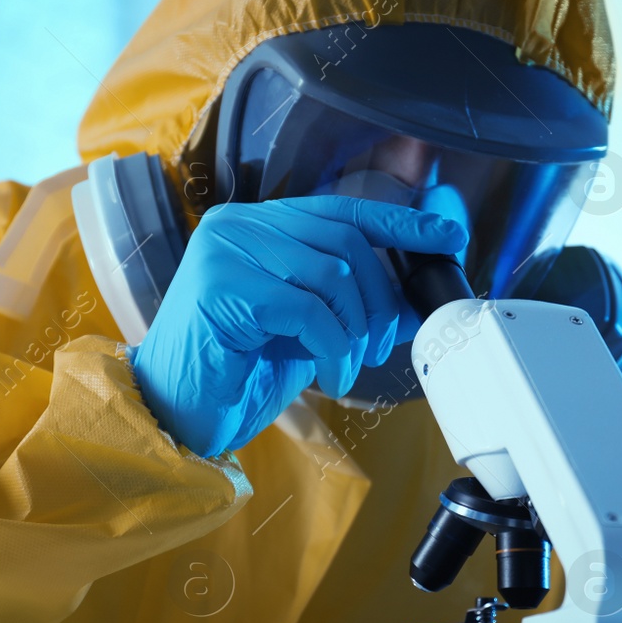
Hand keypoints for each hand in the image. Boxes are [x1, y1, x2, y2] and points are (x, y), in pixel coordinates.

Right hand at [131, 195, 467, 456]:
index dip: (400, 223)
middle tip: (378, 347)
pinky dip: (334, 348)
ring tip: (348, 365)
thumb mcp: (309, 331)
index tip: (447, 238)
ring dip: (356, 330)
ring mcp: (225, 250)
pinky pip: (307, 309)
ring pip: (332, 273)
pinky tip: (330, 376)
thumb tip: (414, 295)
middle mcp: (239, 225)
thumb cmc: (239, 371)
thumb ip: (350, 305)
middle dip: (379, 300)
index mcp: (258, 225)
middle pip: (345, 243)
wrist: (175, 411)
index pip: (343, 211)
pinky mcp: (220, 286)